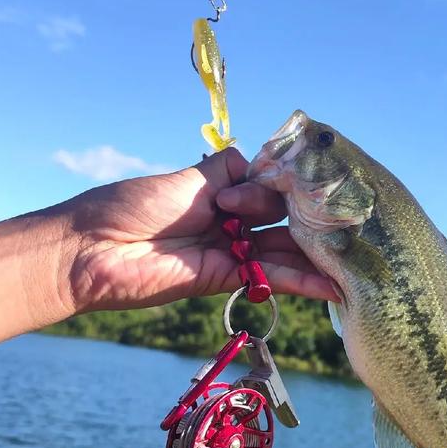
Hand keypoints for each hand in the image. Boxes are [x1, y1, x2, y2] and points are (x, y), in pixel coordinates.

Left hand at [64, 147, 335, 311]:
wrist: (92, 252)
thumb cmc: (130, 206)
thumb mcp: (186, 179)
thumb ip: (227, 173)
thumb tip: (260, 162)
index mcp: (220, 190)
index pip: (271, 186)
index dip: (291, 184)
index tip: (310, 181)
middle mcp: (230, 220)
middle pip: (283, 219)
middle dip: (312, 222)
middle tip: (346, 224)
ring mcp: (230, 250)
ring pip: (282, 251)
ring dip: (316, 257)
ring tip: (354, 260)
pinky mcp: (225, 279)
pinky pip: (269, 276)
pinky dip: (300, 281)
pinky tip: (331, 285)